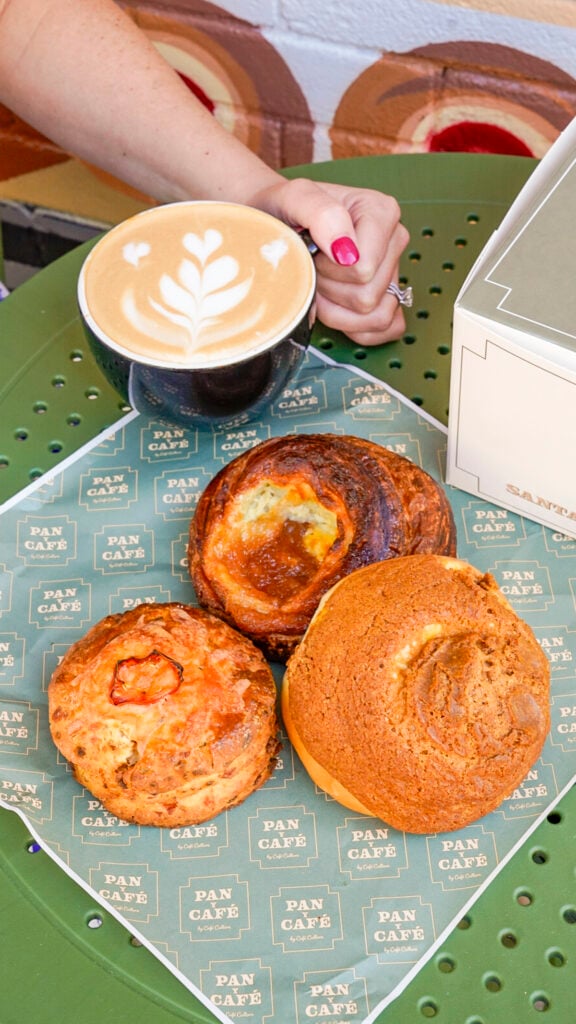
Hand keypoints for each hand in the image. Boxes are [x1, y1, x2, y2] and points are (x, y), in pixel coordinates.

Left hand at [249, 177, 409, 345]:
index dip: (329, 270)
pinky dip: (356, 327)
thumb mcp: (293, 198)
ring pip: (375, 317)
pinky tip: (336, 308)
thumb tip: (347, 250)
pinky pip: (387, 328)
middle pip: (366, 296)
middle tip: (313, 266)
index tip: (313, 250)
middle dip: (330, 290)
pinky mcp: (389, 299)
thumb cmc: (286, 210)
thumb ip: (321, 212)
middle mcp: (393, 241)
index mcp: (381, 212)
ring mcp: (394, 272)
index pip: (363, 268)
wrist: (276, 223)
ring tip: (320, 283)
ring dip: (338, 311)